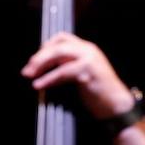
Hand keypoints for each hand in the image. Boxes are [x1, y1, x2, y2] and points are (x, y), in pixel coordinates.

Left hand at [21, 32, 135, 118]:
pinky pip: (62, 72)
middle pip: (58, 45)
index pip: (62, 38)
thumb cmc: (98, 94)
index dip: (46, 47)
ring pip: (59, 54)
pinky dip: (48, 78)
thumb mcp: (82, 75)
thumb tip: (44, 68)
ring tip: (29, 75)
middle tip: (27, 69)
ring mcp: (89, 58)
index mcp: (87, 49)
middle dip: (39, 56)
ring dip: (41, 64)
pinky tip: (39, 85)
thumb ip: (68, 66)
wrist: (117, 106)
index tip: (35, 60)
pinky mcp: (87, 71)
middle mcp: (88, 50)